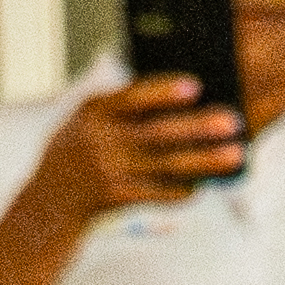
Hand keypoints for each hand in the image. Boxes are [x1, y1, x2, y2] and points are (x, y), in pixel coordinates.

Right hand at [26, 74, 242, 229]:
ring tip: (235, 155)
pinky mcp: (117, 198)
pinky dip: (183, 188)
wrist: (49, 198)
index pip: (132, 98)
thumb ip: (126, 105)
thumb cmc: (83, 145)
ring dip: (204, 161)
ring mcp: (109, 172)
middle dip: (197, 128)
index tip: (195, 86)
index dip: (163, 93)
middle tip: (233, 121)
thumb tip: (187, 96)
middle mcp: (101, 141)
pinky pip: (158, 193)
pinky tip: (206, 183)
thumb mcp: (90, 117)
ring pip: (165, 166)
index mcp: (95, 110)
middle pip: (157, 133)